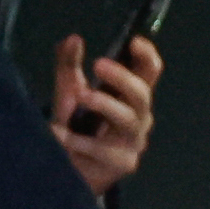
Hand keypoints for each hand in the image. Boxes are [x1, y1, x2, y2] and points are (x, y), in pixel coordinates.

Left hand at [53, 34, 161, 197]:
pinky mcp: (122, 164)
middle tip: (99, 63)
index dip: (147, 56)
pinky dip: (78, 140)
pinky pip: (102, 149)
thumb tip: (73, 38)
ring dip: (105, 105)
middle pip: (142, 94)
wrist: (70, 169)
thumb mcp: (69, 92)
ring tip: (81, 96)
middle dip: (122, 77)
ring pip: (128, 120)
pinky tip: (59, 133)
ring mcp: (133, 142)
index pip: (150, 72)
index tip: (134, 41)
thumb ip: (69, 66)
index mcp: (131, 96)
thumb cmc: (76, 127)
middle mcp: (139, 117)